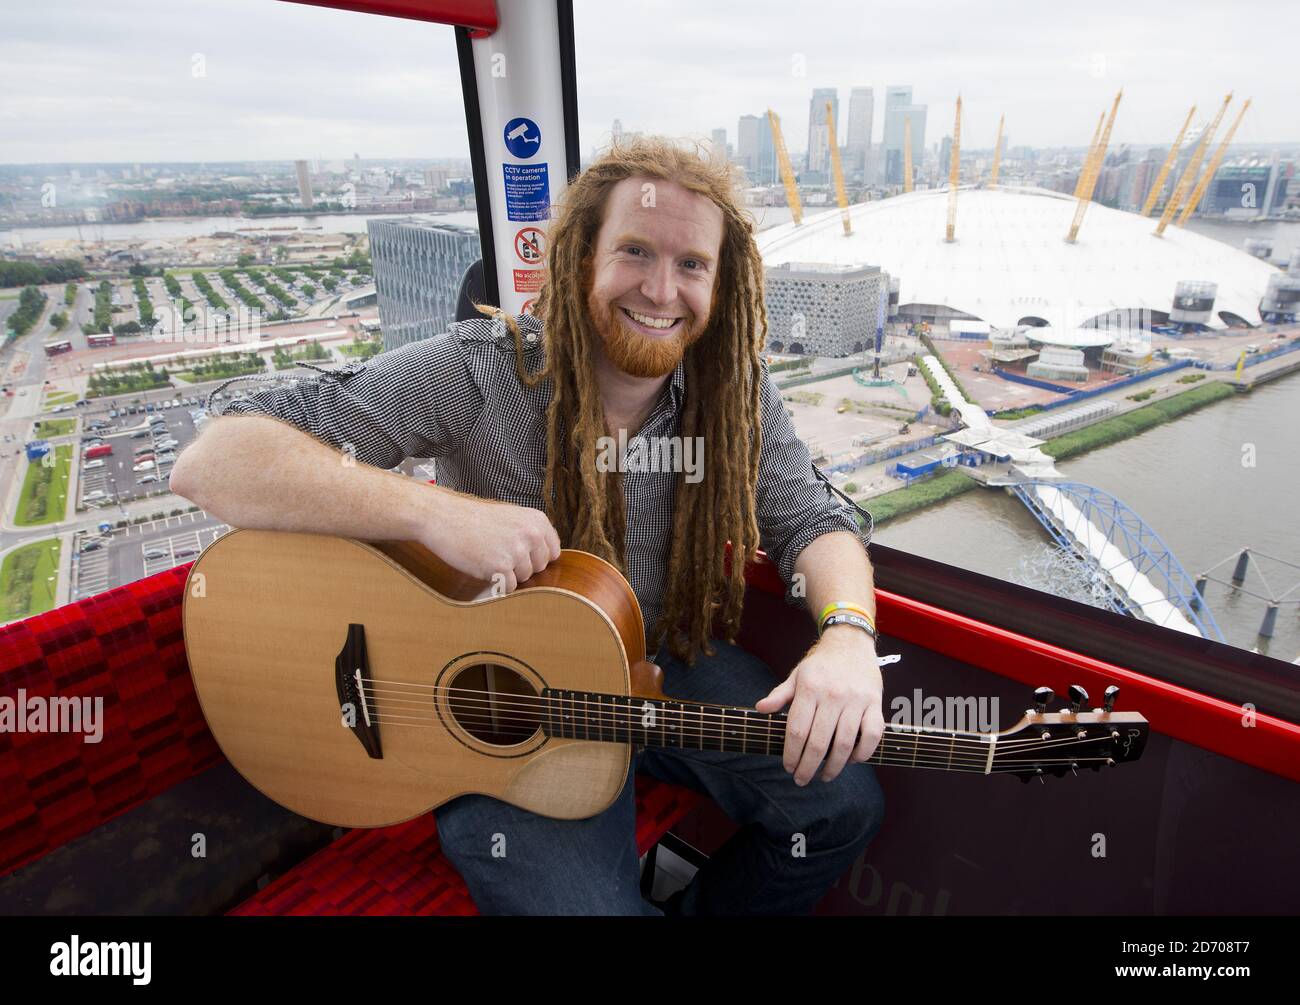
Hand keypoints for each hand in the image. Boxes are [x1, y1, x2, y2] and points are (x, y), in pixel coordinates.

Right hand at [421, 490, 560, 591]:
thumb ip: (532, 535)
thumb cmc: (475, 520)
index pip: (553, 553)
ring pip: (524, 579)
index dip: (535, 558)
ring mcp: (517, 551)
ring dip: (507, 574)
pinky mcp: (501, 567)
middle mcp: (532, 534)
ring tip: (488, 555)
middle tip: (497, 552)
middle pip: (539, 568)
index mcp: (537, 521)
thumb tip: (549, 559)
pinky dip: (496, 582)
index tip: (518, 553)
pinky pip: (509, 587)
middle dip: (521, 567)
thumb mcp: (512, 517)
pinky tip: (482, 565)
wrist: (444, 518)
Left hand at [754, 627, 882, 784]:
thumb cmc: (821, 663)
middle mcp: (833, 694)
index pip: (797, 730)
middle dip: (808, 767)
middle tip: (802, 779)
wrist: (851, 642)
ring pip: (845, 744)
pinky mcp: (875, 703)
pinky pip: (872, 736)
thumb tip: (761, 708)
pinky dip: (862, 753)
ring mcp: (856, 700)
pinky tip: (851, 761)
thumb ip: (780, 694)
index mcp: (810, 688)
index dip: (791, 754)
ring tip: (825, 776)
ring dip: (834, 767)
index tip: (788, 767)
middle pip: (819, 742)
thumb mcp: (797, 674)